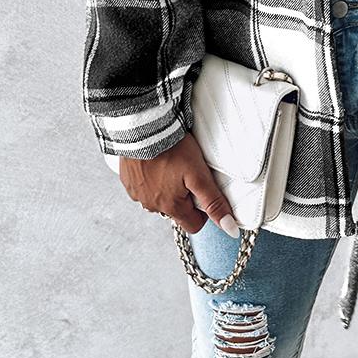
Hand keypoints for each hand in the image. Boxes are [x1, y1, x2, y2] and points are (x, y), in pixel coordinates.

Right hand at [118, 132, 240, 237]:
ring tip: (172, 165)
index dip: (203, 211)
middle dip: (185, 198)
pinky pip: (143, 188)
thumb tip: (229, 228)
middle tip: (188, 174)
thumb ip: (214, 202)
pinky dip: (151, 180)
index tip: (203, 193)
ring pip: (159, 200)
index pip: (194, 225)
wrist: (144, 129)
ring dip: (166, 189)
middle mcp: (152, 206)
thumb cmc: (173, 150)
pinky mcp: (128, 181)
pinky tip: (156, 163)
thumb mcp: (199, 175)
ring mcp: (137, 195)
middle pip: (176, 212)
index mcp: (171, 207)